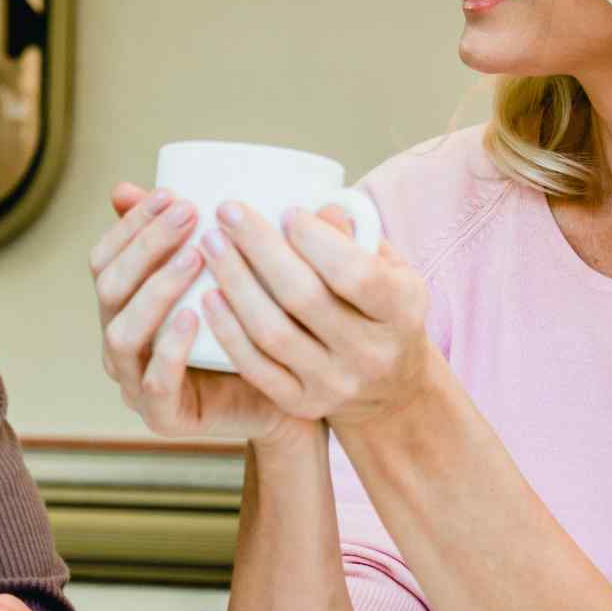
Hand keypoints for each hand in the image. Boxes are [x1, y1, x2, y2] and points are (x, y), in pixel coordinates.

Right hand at [91, 183, 312, 445]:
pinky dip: (169, 349)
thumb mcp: (229, 273)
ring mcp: (135, 382)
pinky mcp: (163, 417)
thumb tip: (181, 182)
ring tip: (195, 257)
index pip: (104, 257)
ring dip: (156, 289)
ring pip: (122, 333)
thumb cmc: (251, 328)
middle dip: (146, 245)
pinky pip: (155, 384)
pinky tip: (192, 317)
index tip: (172, 193)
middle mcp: (120, 342)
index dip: (131, 224)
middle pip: (109, 288)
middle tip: (191, 215)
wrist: (286, 398)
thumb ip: (203, 232)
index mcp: (124, 305)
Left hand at [197, 199, 442, 428]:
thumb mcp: (391, 272)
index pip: (357, 275)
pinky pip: (256, 366)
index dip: (317, 241)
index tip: (286, 211)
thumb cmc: (383, 309)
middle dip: (260, 249)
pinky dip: (228, 330)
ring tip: (211, 244)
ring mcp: (335, 384)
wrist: (392, 388)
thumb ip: (359, 239)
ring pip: (272, 332)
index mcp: (402, 312)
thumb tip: (319, 207)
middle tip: (228, 212)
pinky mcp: (302, 403)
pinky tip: (208, 295)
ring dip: (235, 283)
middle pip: (304, 298)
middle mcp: (371, 354)